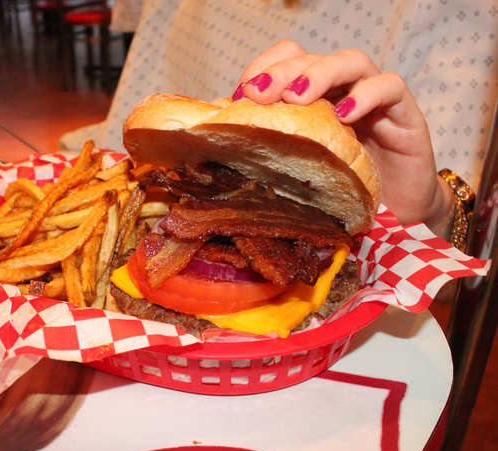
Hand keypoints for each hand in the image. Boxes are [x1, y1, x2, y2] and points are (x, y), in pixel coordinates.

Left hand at [233, 40, 453, 236]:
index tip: (239, 95)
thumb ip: (272, 151)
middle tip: (259, 93)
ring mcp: (374, 98)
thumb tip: (223, 145)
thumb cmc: (345, 191)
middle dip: (282, 71)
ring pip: (350, 62)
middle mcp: (341, 90)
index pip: (286, 60)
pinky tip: (346, 114)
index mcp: (313, 98)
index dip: (262, 68)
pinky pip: (390, 87)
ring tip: (297, 96)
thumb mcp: (300, 171)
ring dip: (319, 74)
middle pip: (312, 58)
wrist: (401, 214)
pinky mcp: (405, 113)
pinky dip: (368, 95)